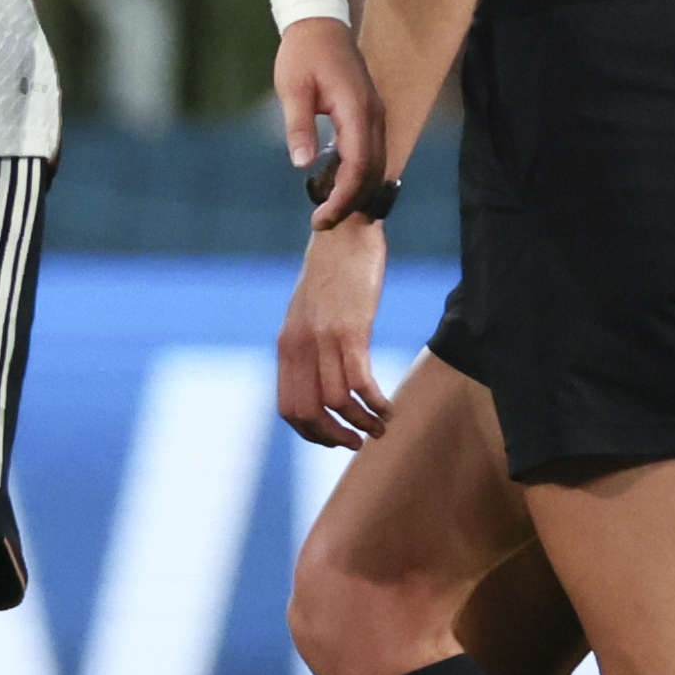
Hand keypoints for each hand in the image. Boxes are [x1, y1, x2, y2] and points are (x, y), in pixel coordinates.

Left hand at [280, 18, 381, 225]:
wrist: (319, 24)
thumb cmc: (302, 54)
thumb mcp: (292, 89)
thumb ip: (299, 127)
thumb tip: (303, 165)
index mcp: (357, 111)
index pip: (359, 166)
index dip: (343, 197)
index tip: (320, 217)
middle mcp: (374, 117)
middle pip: (373, 172)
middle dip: (351, 202)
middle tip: (322, 223)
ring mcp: (376, 116)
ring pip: (378, 165)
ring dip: (357, 192)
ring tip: (329, 211)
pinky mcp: (370, 115)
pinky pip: (373, 153)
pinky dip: (360, 176)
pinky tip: (337, 186)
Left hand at [280, 216, 392, 447]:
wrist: (343, 233)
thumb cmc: (332, 275)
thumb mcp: (308, 314)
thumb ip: (308, 347)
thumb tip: (319, 382)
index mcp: (286, 345)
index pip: (289, 408)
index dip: (311, 433)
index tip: (335, 438)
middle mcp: (299, 346)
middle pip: (308, 413)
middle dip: (334, 436)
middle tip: (359, 441)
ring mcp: (323, 338)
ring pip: (336, 402)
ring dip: (362, 423)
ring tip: (381, 426)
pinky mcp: (351, 329)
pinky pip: (360, 381)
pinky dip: (376, 402)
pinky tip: (388, 406)